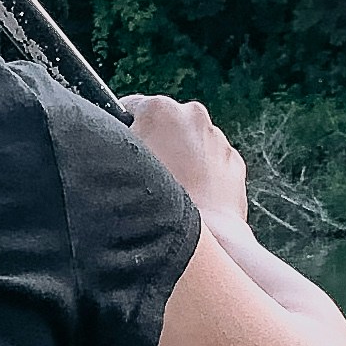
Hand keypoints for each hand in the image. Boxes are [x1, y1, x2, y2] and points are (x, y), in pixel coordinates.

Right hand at [122, 94, 248, 232]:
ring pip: (190, 143)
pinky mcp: (233, 161)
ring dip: (181, 160)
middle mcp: (192, 114)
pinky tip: (191, 198)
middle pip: (164, 124)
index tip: (120, 149)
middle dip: (156, 144)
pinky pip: (212, 163)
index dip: (121, 128)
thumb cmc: (155, 206)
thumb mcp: (119, 166)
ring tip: (170, 192)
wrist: (207, 238)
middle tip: (146, 176)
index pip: (130, 107)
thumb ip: (116, 144)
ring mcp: (217, 138)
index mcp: (159, 109)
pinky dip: (202, 175)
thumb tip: (112, 140)